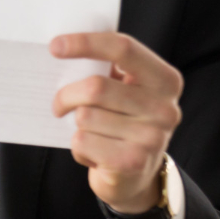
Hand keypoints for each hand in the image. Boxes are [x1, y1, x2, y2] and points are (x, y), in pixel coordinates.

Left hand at [50, 32, 182, 218]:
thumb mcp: (125, 91)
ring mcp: (152, 137)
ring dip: (76, 125)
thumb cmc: (123, 122)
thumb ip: (106, 70)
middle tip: (58, 104)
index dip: (86, 43)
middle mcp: (165, 108)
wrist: (136, 175)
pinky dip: (78, 147)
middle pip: (96, 87)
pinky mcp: (133, 162)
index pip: (123, 48)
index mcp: (165, 80)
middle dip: (66, 94)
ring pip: (85, 116)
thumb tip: (60, 49)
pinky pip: (82, 141)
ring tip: (91, 134)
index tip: (55, 46)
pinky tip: (94, 152)